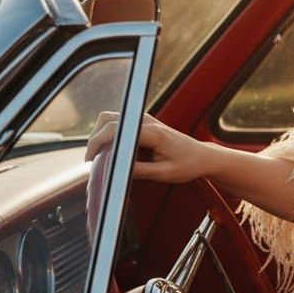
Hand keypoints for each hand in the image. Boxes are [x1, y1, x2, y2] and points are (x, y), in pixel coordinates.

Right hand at [85, 111, 209, 183]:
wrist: (202, 156)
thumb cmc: (187, 165)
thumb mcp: (163, 173)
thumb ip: (139, 171)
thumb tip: (115, 170)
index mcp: (153, 132)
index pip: (116, 129)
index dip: (97, 142)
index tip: (91, 158)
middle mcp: (148, 121)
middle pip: (108, 119)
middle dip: (95, 138)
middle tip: (93, 160)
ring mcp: (145, 119)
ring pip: (111, 118)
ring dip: (100, 134)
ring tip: (99, 156)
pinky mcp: (144, 123)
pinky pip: (119, 123)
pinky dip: (109, 134)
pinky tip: (109, 151)